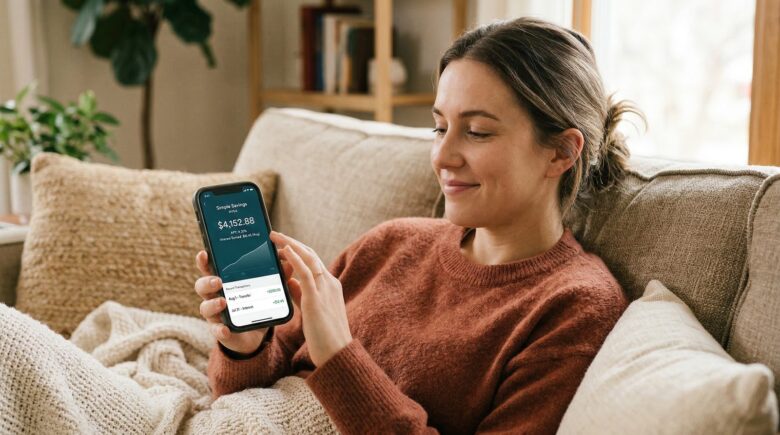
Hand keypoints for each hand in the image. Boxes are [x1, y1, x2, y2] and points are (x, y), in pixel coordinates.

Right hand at [194, 249, 291, 355]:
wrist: (254, 333)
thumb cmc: (254, 304)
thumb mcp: (263, 289)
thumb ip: (274, 276)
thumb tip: (289, 262)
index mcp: (223, 281)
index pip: (209, 268)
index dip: (204, 261)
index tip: (204, 253)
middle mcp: (214, 296)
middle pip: (202, 286)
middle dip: (207, 282)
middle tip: (218, 280)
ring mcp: (215, 314)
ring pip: (205, 307)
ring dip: (212, 304)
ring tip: (223, 302)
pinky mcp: (221, 331)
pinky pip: (216, 330)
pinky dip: (220, 330)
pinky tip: (225, 329)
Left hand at [270, 230, 352, 366]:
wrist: (337, 354)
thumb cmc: (325, 337)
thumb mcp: (311, 311)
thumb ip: (301, 295)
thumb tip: (290, 282)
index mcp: (330, 286)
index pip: (313, 262)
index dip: (298, 250)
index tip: (283, 244)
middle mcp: (330, 284)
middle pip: (311, 255)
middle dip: (292, 242)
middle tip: (275, 234)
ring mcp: (325, 290)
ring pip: (309, 259)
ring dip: (291, 244)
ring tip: (275, 237)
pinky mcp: (317, 299)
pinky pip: (305, 273)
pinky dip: (295, 259)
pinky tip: (284, 251)